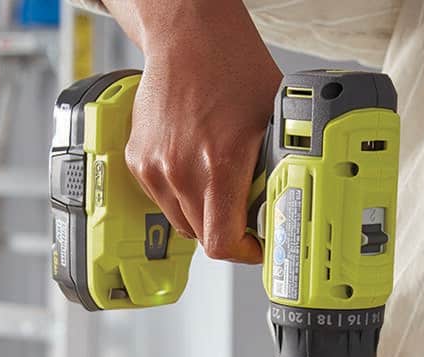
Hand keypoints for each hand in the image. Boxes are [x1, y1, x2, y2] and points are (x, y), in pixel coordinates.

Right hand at [105, 0, 279, 262]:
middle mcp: (181, 171)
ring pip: (181, 221)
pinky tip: (196, 167)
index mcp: (219, 164)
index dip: (244, 253)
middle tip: (245, 216)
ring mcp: (154, 167)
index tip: (257, 246)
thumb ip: (276, 168)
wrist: (187, 37)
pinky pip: (162, 199)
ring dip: (202, 215)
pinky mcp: (137, 160)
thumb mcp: (273, 121)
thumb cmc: (232, 68)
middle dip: (227, 232)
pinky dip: (180, 195)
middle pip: (203, 236)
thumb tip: (286, 203)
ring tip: (220, 187)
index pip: (222, 242)